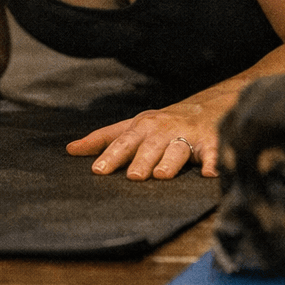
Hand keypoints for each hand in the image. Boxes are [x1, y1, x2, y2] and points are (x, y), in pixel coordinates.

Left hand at [65, 104, 217, 179]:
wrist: (205, 108)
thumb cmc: (161, 124)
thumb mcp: (131, 127)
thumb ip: (103, 139)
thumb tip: (70, 150)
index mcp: (141, 128)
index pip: (122, 143)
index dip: (110, 156)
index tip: (98, 170)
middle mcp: (162, 131)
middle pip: (149, 147)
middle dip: (141, 160)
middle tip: (133, 176)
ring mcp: (186, 136)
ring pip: (177, 150)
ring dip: (169, 162)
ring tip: (161, 175)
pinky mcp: (210, 142)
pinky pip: (213, 153)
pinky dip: (214, 162)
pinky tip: (210, 173)